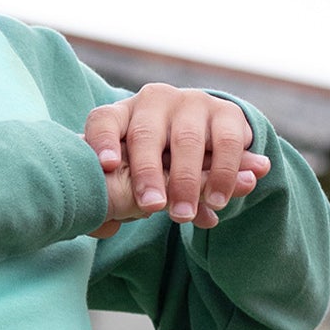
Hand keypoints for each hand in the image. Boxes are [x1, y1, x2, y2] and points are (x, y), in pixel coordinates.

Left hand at [84, 84, 271, 235]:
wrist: (207, 139)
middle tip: (152, 206)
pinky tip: (216, 202)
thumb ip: (121, 195)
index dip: (102, 142)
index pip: (104, 122)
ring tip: (185, 214)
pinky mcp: (226, 112)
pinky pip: (226, 143)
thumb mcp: (133, 175)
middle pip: (145, 135)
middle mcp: (155, 101)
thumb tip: (107, 228)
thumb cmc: (153, 163)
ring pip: (187, 140)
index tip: (107, 166)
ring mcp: (191, 102)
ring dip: (187, 181)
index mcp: (122, 114)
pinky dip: (223, 174)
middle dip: (148, 173)